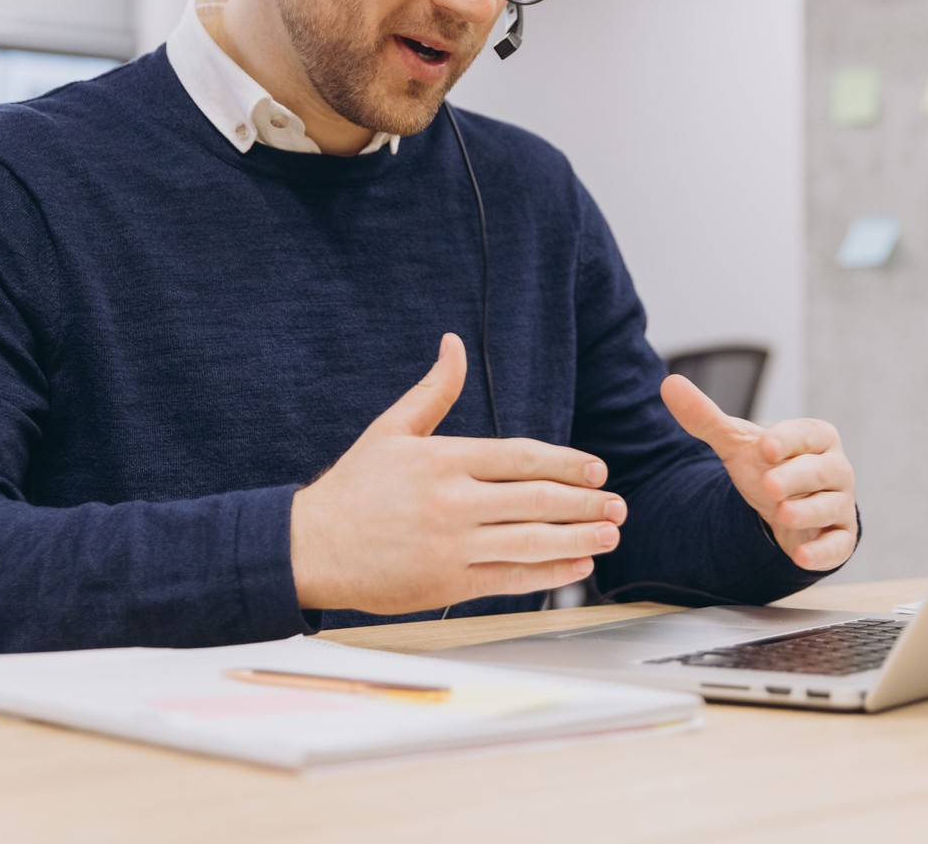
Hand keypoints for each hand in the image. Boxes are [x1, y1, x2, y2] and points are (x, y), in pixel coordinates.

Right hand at [290, 333, 627, 613]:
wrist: (310, 547)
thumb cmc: (352, 489)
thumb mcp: (390, 430)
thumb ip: (433, 391)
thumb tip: (453, 344)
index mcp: (443, 459)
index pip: (522, 458)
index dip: (567, 464)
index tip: (597, 468)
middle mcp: (452, 501)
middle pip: (536, 500)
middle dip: (584, 502)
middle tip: (617, 503)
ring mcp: (452, 545)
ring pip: (531, 542)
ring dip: (578, 538)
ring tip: (610, 533)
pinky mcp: (447, 584)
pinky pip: (511, 578)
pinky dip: (550, 574)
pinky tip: (577, 565)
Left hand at [661, 374, 857, 571]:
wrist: (786, 505)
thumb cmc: (768, 466)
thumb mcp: (737, 443)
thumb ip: (706, 416)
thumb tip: (670, 384)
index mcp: (816, 438)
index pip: (808, 435)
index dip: (789, 440)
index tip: (765, 446)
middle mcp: (835, 469)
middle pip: (820, 471)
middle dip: (795, 478)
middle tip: (769, 485)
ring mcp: (839, 504)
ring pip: (830, 506)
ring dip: (807, 511)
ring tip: (783, 514)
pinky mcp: (839, 537)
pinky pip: (837, 545)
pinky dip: (822, 552)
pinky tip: (801, 556)